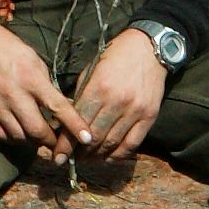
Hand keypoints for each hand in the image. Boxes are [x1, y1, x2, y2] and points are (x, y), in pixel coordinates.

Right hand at [0, 18, 92, 166]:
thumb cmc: (10, 49)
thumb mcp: (35, 62)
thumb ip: (47, 87)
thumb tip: (62, 109)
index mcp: (31, 79)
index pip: (58, 107)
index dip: (74, 125)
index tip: (87, 139)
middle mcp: (14, 95)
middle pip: (37, 130)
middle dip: (52, 141)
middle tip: (59, 141)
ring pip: (19, 136)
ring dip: (34, 141)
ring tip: (40, 137)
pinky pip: (1, 134)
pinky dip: (14, 138)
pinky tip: (20, 133)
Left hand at [72, 28, 169, 162]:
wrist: (149, 48)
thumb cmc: (114, 57)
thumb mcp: (90, 71)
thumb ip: (80, 96)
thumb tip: (64, 121)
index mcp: (98, 88)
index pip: (78, 123)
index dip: (66, 143)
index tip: (58, 155)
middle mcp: (117, 102)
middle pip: (94, 137)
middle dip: (79, 152)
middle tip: (70, 159)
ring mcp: (135, 111)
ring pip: (112, 143)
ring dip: (96, 156)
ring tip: (85, 159)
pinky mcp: (150, 116)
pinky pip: (132, 143)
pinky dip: (118, 154)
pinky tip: (107, 158)